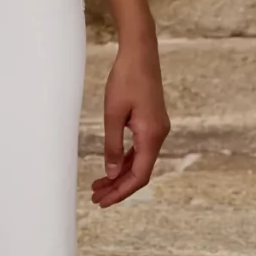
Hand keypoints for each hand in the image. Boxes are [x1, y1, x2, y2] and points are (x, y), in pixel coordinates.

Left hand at [91, 39, 168, 207]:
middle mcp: (159, 135)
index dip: (121, 191)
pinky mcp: (152, 122)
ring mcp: (157, 129)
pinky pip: (140, 149)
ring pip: (140, 161)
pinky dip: (125, 160)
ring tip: (99, 186)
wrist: (140, 53)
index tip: (103, 201)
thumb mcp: (113, 114)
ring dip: (120, 175)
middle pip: (140, 172)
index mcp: (152, 135)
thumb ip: (112, 145)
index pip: (139, 175)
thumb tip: (111, 172)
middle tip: (97, 198)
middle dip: (119, 187)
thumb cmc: (126, 79)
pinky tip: (111, 167)